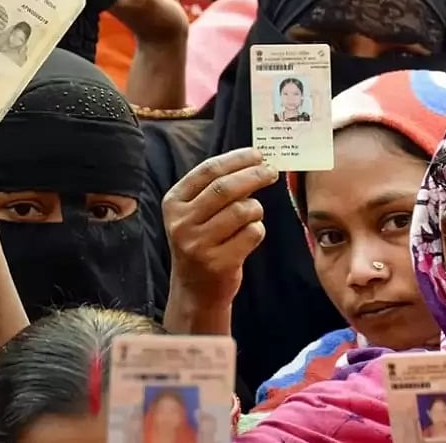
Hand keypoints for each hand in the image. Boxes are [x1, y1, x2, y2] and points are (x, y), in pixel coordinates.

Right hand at [162, 148, 277, 306]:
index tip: (258, 155)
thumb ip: (217, 189)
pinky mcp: (218, 263)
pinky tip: (248, 237)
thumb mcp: (196, 213)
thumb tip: (254, 162)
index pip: (208, 170)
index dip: (236, 159)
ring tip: (253, 215)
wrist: (195, 291)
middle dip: (254, 175)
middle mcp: (181, 223)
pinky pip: (252, 233)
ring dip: (256, 208)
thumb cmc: (202, 242)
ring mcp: (198, 244)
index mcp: (174, 203)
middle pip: (226, 188)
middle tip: (271, 172)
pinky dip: (258, 230)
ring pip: (242, 210)